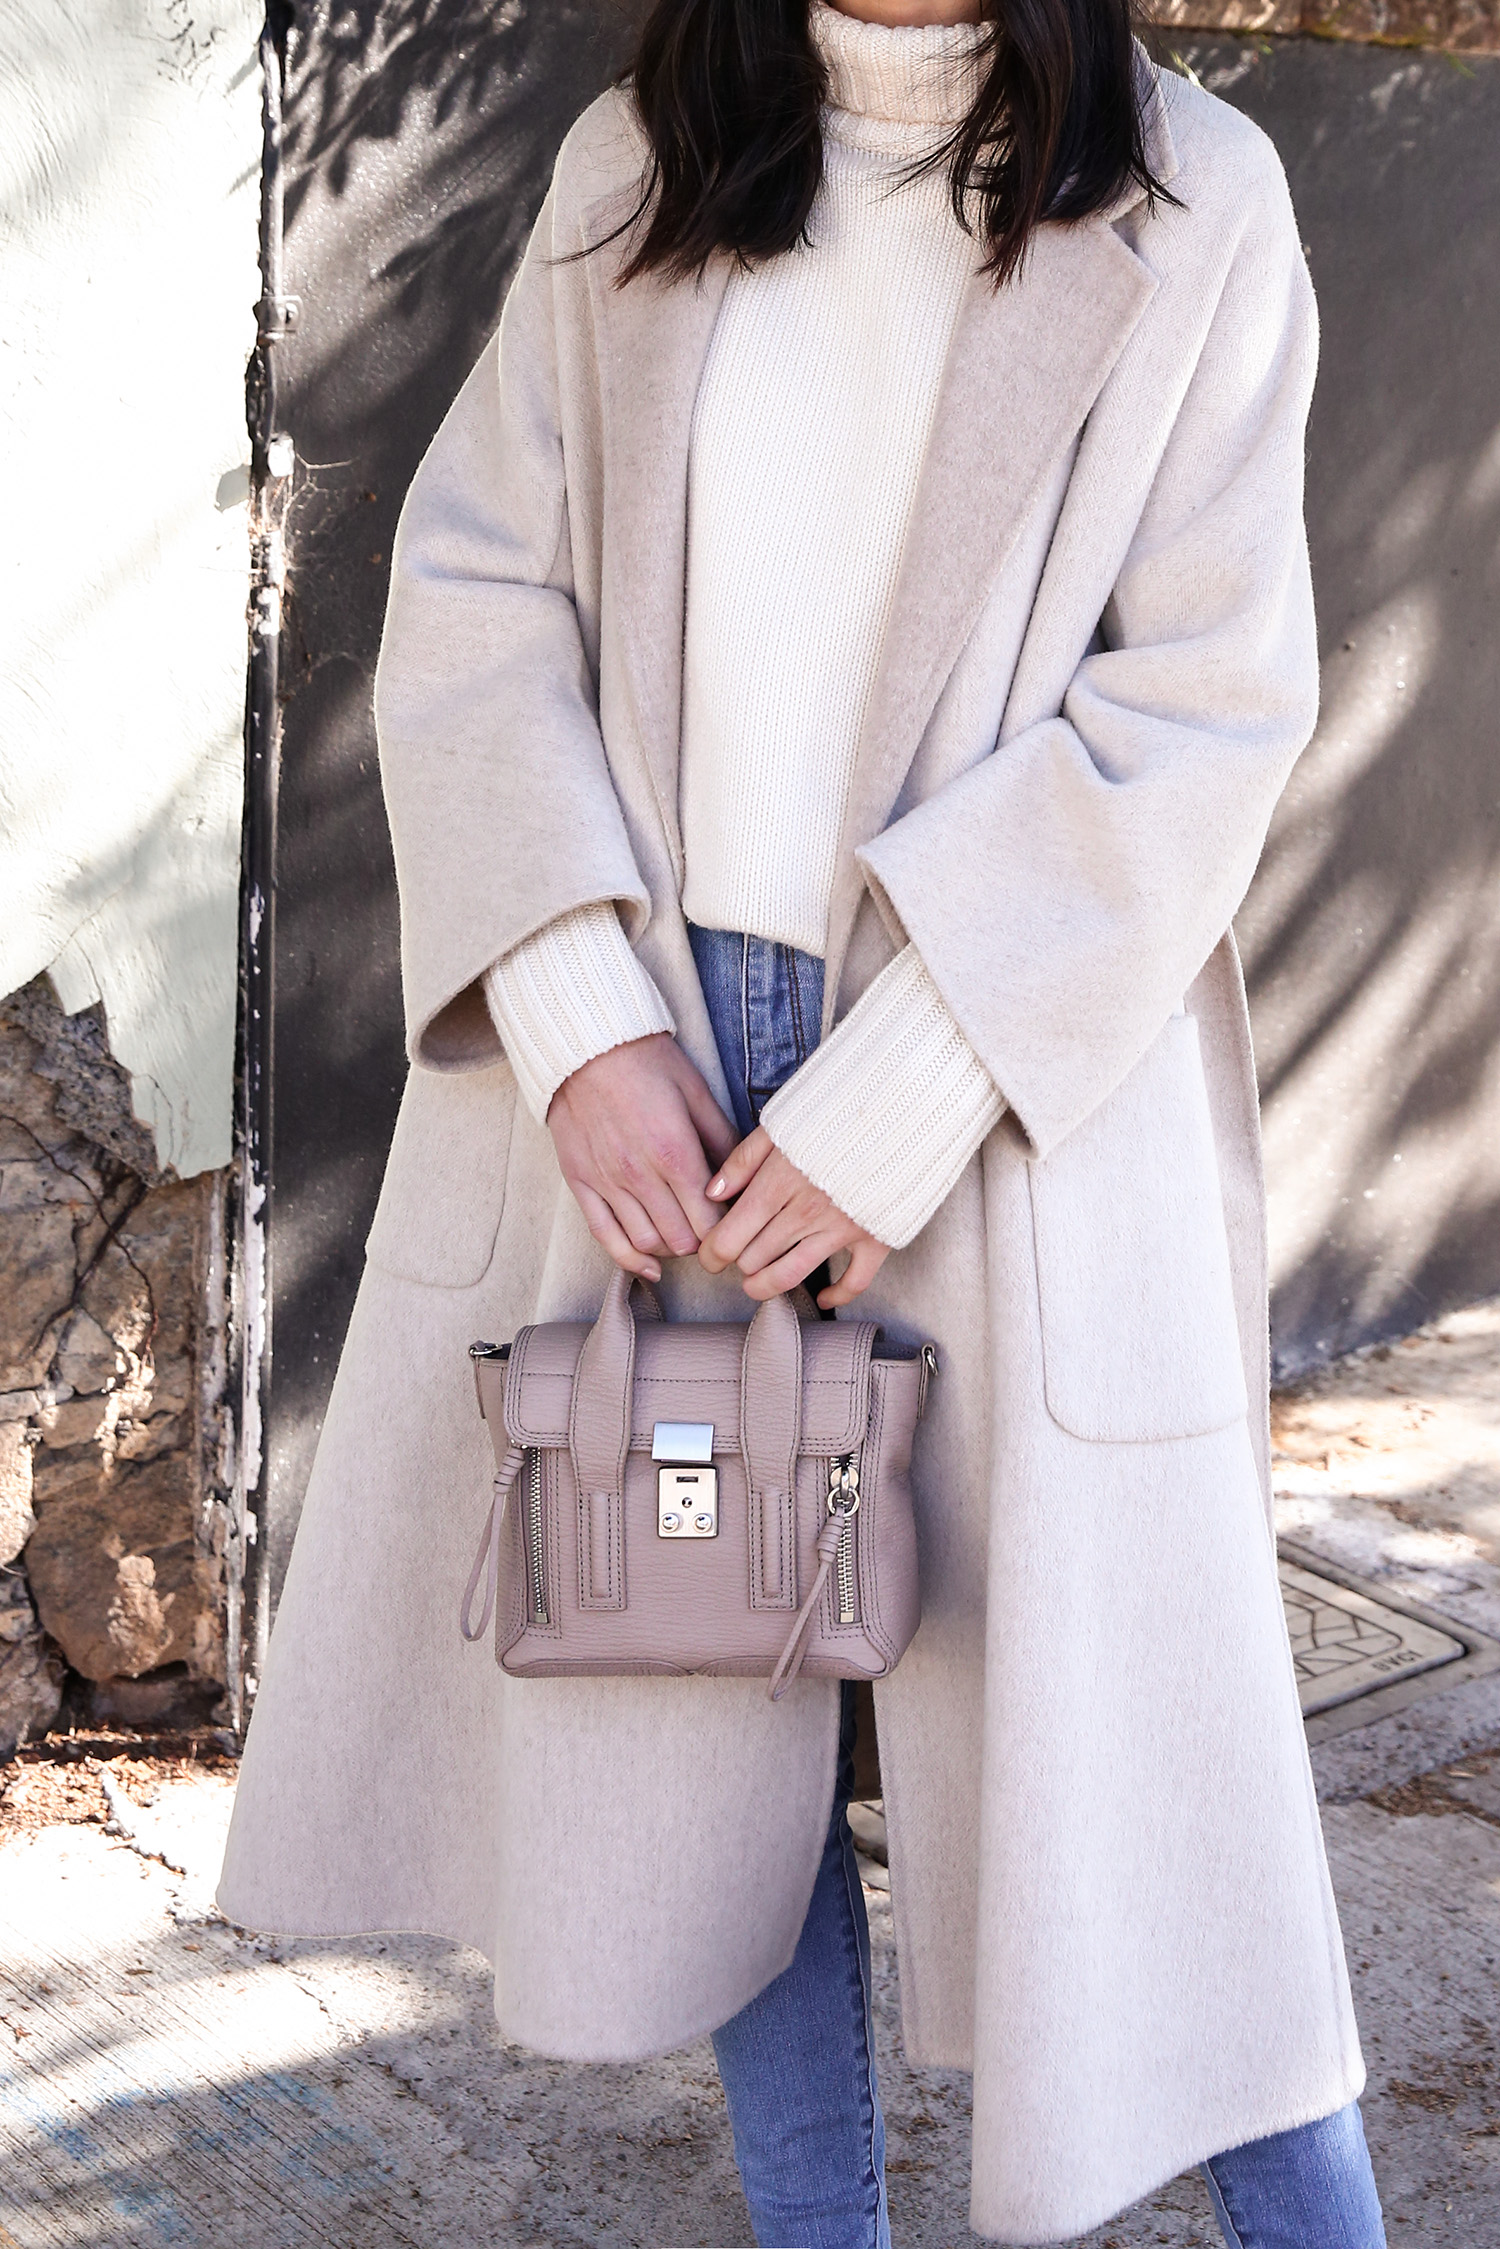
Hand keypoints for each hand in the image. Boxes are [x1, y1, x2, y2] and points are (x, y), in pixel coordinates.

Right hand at [547, 1034, 738, 1280]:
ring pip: (647, 1242)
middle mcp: (639, 1175)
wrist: (586, 1045)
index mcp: (675, 1153)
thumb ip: (722, 1140)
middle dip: (703, 1241)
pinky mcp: (581, 1182)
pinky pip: (604, 1235)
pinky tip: (648, 1267)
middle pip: (682, 1238)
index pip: (710, 1218)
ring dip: (671, 1248)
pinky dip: (629, 1258)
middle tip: (713, 1232)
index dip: (728, 1229)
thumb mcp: (696, 1093)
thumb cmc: (646, 1062)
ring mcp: (607, 1182)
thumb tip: (742, 1178)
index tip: (736, 1225)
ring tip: (684, 1235)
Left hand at [698, 1128, 890, 1307]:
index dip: (711, 1254)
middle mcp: (805, 1212)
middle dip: (738, 1263)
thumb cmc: (836, 1114)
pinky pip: (854, 1282)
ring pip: (791, 1277)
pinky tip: (823, 1297)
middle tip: (737, 1257)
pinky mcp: (875, 1237)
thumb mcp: (779, 1126)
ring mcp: (841, 1229)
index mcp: (777, 1184)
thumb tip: (712, 1193)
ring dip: (765, 1287)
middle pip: (754, 1259)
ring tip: (755, 1286)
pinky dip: (837, 1296)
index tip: (710, 1255)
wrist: (900, 1110)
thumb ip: (742, 1161)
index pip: (729, 1238)